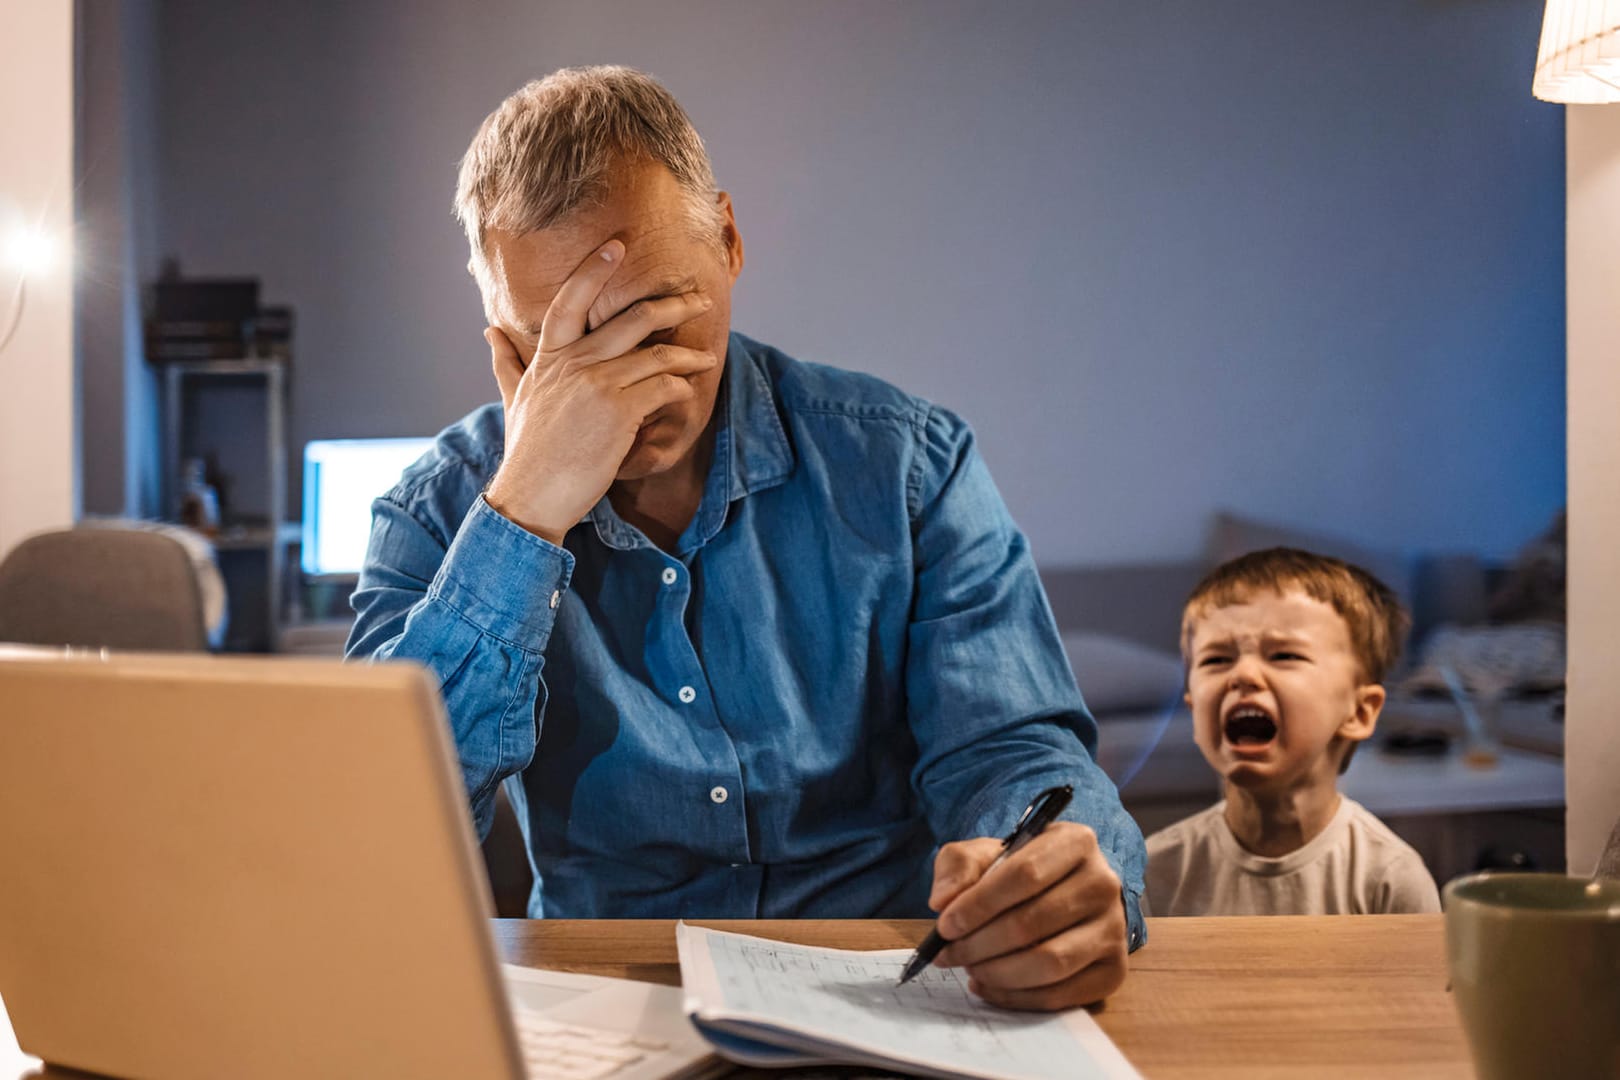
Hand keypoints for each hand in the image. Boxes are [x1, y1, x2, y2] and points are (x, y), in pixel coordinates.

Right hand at [483, 239, 717, 543]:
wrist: (532, 496)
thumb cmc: (527, 452)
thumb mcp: (514, 400)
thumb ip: (507, 362)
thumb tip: (489, 331)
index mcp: (549, 358)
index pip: (570, 300)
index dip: (593, 269)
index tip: (618, 246)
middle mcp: (574, 364)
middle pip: (632, 319)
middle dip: (672, 305)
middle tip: (698, 300)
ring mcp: (598, 386)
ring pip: (657, 354)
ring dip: (688, 355)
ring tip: (706, 357)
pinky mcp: (620, 413)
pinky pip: (663, 388)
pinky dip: (680, 389)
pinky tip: (687, 394)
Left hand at [929, 822, 1127, 1009]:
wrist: (1060, 893)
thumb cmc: (1019, 871)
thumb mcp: (985, 854)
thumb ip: (959, 866)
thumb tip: (943, 901)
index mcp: (1076, 842)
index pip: (1026, 874)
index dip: (980, 903)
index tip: (945, 924)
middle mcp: (1104, 884)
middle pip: (1034, 922)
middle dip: (980, 943)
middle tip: (948, 953)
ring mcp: (1114, 930)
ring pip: (1050, 962)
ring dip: (997, 972)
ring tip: (968, 967)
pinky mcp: (1113, 971)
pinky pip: (1061, 995)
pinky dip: (1016, 997)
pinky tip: (987, 985)